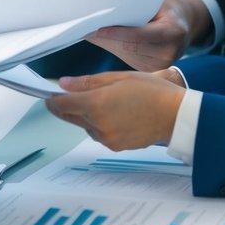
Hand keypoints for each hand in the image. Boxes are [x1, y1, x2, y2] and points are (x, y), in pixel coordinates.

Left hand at [46, 71, 183, 149]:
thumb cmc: (152, 91)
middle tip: (69, 93)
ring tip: (104, 100)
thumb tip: (63, 84)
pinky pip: (98, 133)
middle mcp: (97, 125)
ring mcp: (106, 138)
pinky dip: (99, 123)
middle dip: (66, 105)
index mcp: (96, 104)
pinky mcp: (115, 146)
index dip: (51, 98)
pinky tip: (114, 113)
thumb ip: (87, 82)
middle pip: (69, 116)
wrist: (176, 116)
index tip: (48, 93)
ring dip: (85, 114)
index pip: (60, 104)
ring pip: (84, 124)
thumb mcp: (119, 78)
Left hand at [86, 0, 209, 70]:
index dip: (117, 32)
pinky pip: (129, 59)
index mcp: (174, 32)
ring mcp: (161, 66)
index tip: (96, 28)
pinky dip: (113, 48)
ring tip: (85, 32)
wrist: (185, 24)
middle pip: (130, 47)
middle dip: (106, 37)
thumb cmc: (167, 7)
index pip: (140, 35)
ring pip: (126, 54)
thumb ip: (136, 7)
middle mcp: (169, 53)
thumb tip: (104, 13)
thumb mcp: (157, 1)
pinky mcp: (152, 71)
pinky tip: (100, 38)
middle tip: (82, 28)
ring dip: (106, 43)